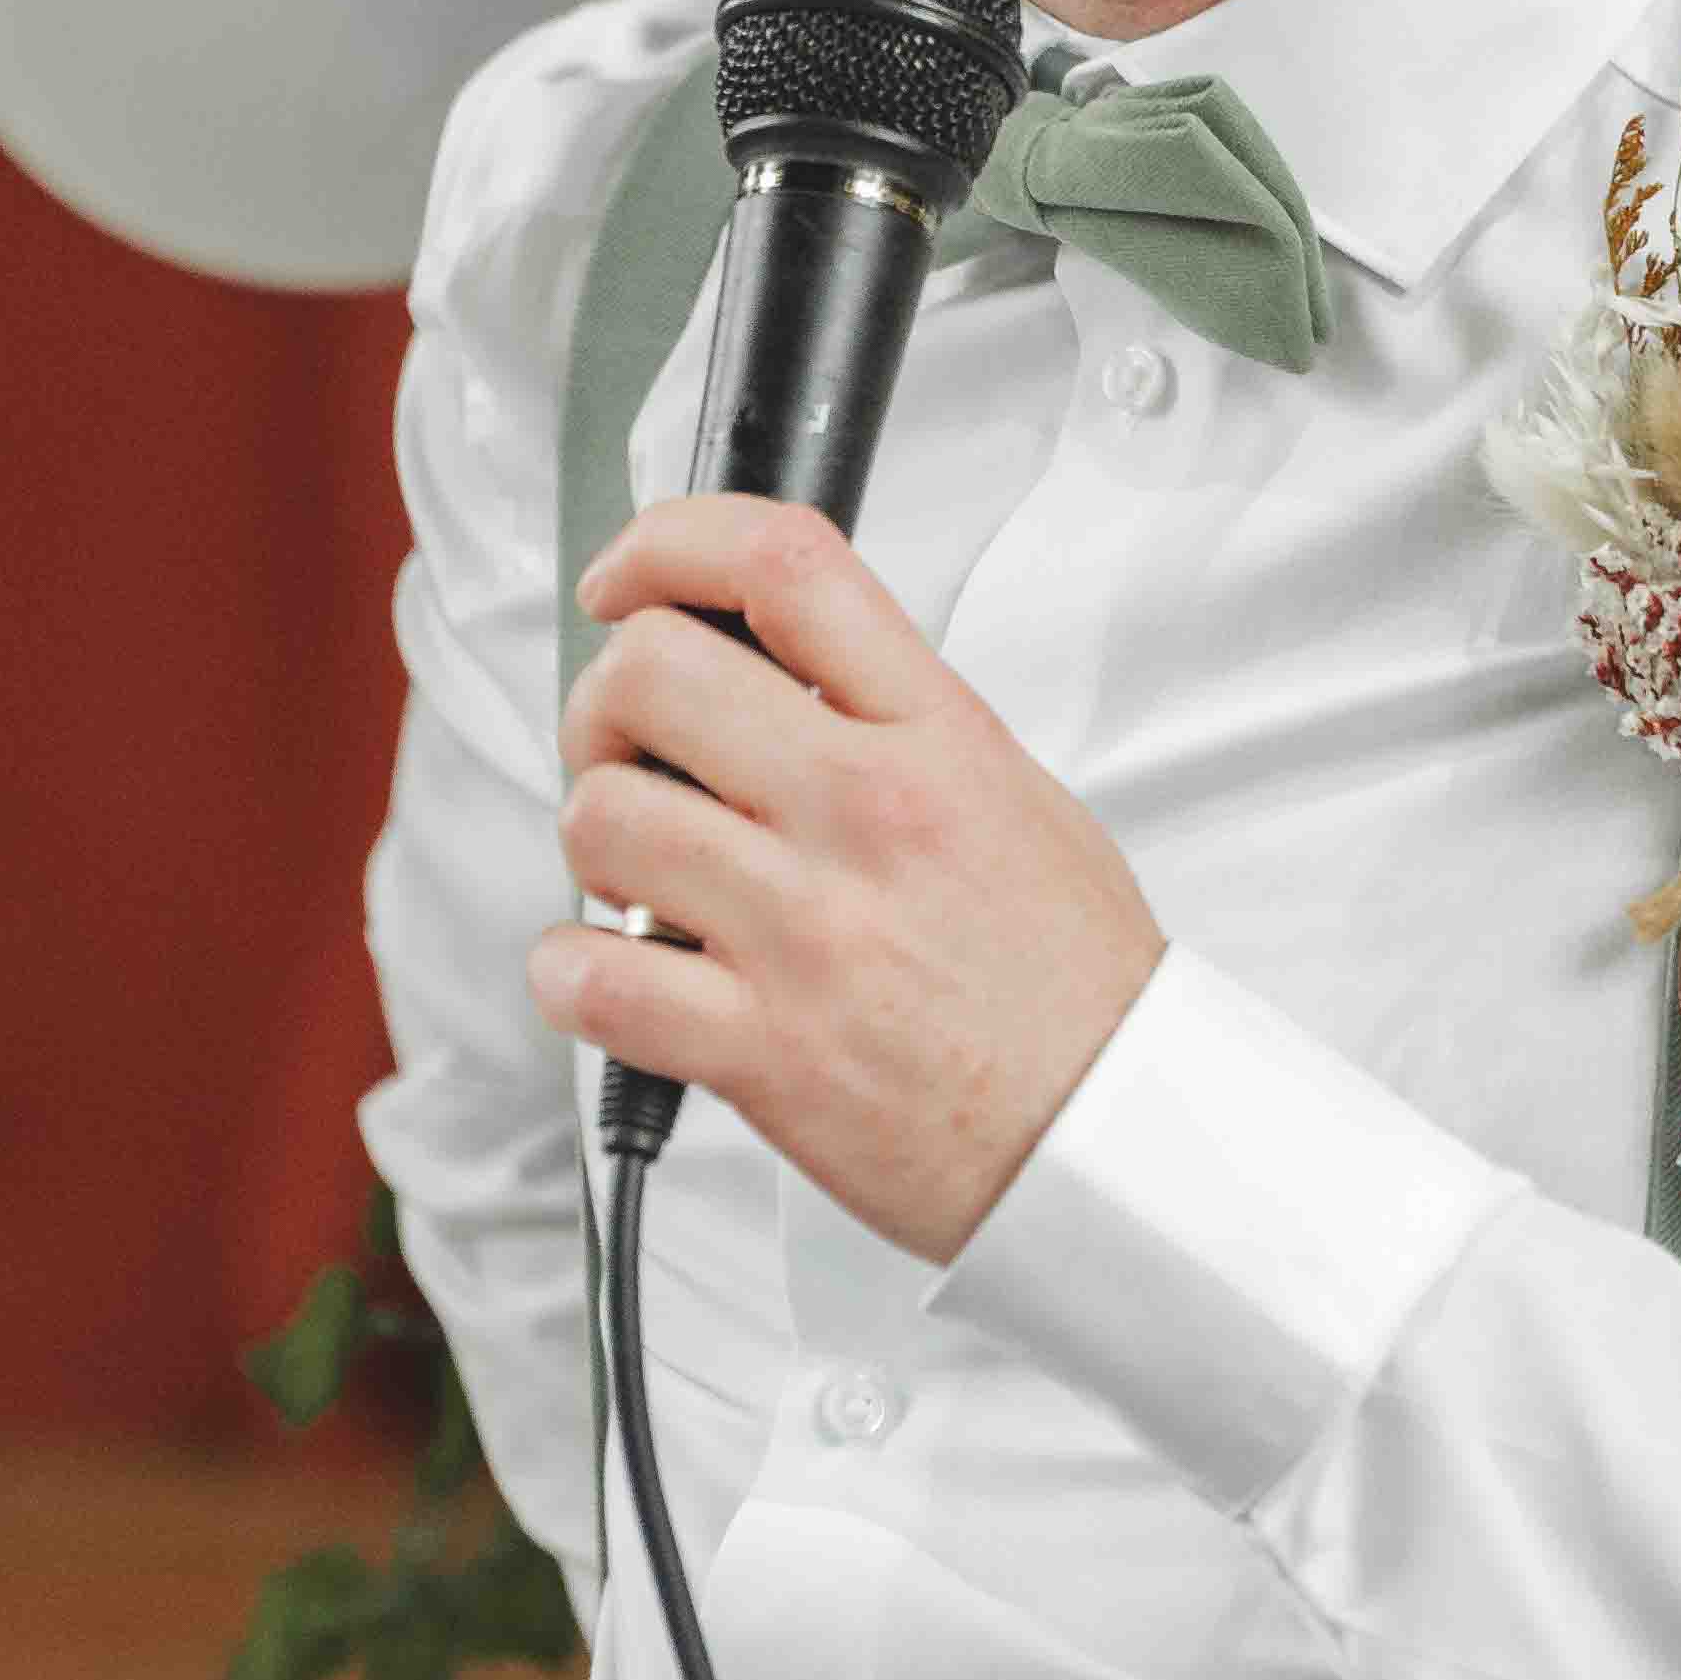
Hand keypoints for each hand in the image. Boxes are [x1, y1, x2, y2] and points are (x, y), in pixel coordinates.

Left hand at [528, 499, 1164, 1264]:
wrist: (1109, 1135)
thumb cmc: (1070, 982)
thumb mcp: (1014, 792)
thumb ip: (896, 716)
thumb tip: (771, 664)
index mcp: (937, 737)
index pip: (782, 564)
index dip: (668, 544)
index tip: (627, 582)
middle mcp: (866, 814)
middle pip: (650, 672)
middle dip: (605, 706)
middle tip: (630, 752)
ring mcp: (808, 932)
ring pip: (600, 818)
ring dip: (596, 844)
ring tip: (646, 878)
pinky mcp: (761, 1051)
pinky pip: (590, 978)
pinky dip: (571, 972)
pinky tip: (616, 972)